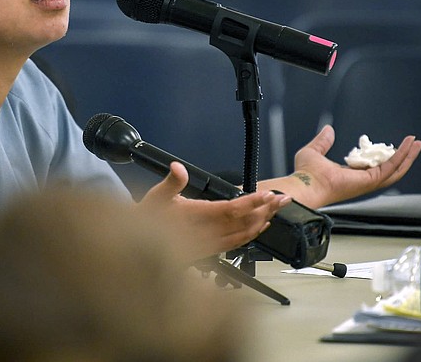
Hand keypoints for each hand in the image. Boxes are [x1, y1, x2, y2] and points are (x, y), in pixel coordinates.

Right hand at [138, 162, 290, 259]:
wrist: (139, 248)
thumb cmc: (146, 220)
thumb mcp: (155, 197)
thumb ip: (171, 183)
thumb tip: (178, 168)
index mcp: (195, 218)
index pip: (230, 210)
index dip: (251, 202)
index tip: (267, 194)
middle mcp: (206, 234)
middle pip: (243, 224)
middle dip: (265, 210)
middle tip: (282, 199)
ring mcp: (209, 245)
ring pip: (243, 235)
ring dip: (262, 222)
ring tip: (276, 210)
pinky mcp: (210, 251)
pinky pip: (237, 244)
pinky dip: (252, 235)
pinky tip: (260, 227)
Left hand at [278, 125, 420, 207]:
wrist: (305, 184)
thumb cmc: (305, 174)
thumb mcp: (314, 151)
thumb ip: (322, 141)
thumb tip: (328, 130)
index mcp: (349, 175)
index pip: (371, 166)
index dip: (381, 156)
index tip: (387, 145)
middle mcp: (361, 180)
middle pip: (389, 169)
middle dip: (403, 157)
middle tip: (412, 144)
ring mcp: (367, 182)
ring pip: (395, 169)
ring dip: (407, 156)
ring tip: (416, 144)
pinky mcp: (371, 180)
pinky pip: (391, 167)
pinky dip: (401, 155)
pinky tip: (408, 145)